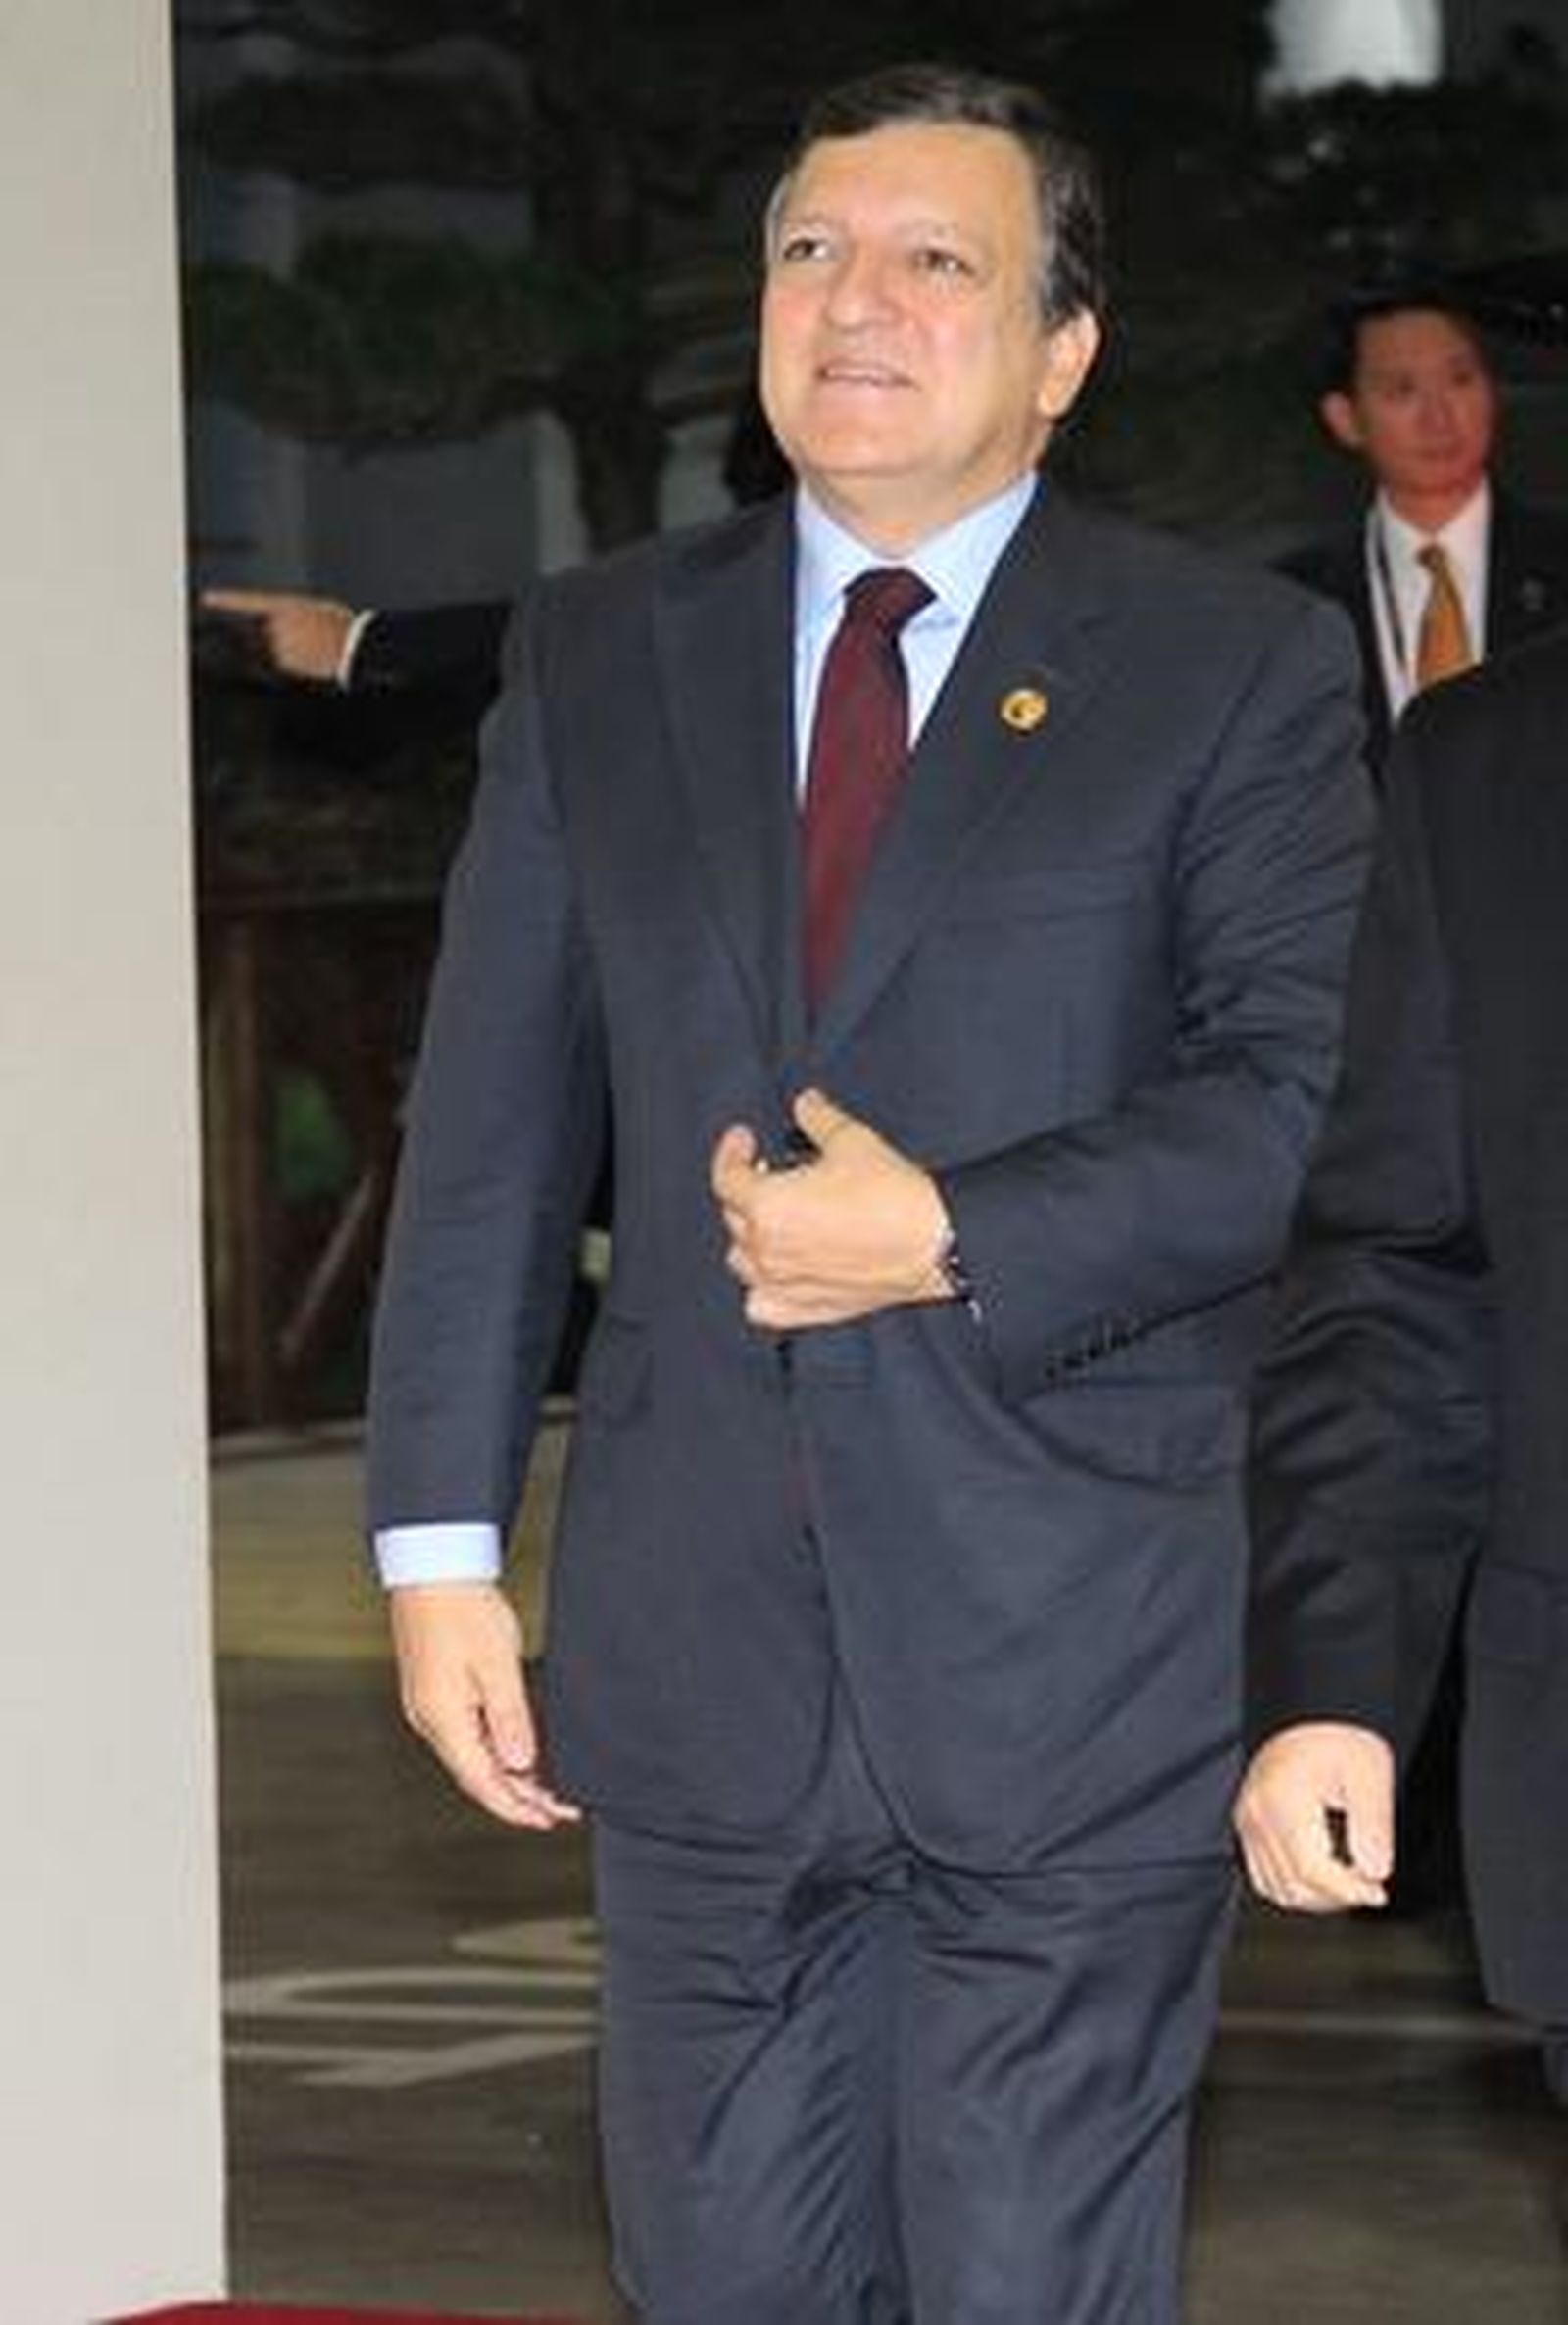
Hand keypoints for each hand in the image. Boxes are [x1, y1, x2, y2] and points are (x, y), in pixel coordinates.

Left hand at [201, 587, 357, 683]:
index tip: (207, 598)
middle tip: (304, 634)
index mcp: (285, 605)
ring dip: (287, 647)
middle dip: (276, 632)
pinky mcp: (284, 664)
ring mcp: (279, 645)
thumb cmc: (339, 625)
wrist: (352, 647)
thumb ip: (292, 612)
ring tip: (312, 646)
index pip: (248, 600)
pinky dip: (293, 660)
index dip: (226, 600)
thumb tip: (281, 621)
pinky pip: (282, 661)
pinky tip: (310, 657)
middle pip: (264, 629)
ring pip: (273, 647)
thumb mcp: (315, 608)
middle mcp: (276, 625)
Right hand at [389, 1581, 579, 1829]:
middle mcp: (431, 1721)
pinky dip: (494, 1751)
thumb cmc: (464, 1609)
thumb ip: (510, 1718)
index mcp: (444, 1719)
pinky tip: (517, 1753)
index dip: (516, 1807)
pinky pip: (466, 1736)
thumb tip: (521, 1765)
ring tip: (545, 1788)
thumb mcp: (497, 1664)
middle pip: (476, 1776)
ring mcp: (429, 1707)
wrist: (433, 1568)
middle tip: (557, 1810)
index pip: (482, 1782)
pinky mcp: (435, 1692)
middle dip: (516, 1797)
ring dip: (507, 1776)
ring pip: (471, 1757)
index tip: (549, 1820)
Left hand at [711, 1087, 950, 1330]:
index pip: (726, 1177)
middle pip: (734, 1216)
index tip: (744, 1139)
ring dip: (752, 1236)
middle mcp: (767, 1250)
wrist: (933, 1242)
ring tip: (776, 1218)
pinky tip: (778, 1271)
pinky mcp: (806, 1309)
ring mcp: (783, 1285)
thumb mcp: (852, 1141)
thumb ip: (818, 1118)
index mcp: (768, 1206)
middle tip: (770, 1172)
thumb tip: (805, 1104)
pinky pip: (761, 1304)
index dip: (731, 1152)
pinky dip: (762, 1288)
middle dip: (747, 1189)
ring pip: (743, 1260)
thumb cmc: (893, 1195)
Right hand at [1234, 1721, 1393, 1912]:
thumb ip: (1375, 1825)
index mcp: (1284, 1800)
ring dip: (1316, 1897)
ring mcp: (1247, 1821)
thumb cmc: (1341, 1737)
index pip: (1312, 1870)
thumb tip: (1375, 1873)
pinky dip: (1294, 1887)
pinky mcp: (1246, 1825)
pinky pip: (1264, 1877)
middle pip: (1294, 1885)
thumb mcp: (1371, 1774)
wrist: (1310, 1713)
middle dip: (1336, 1896)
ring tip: (1347, 1881)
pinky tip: (1322, 1877)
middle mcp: (1257, 1814)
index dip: (1349, 1891)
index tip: (1378, 1891)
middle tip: (1369, 1883)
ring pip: (1277, 1889)